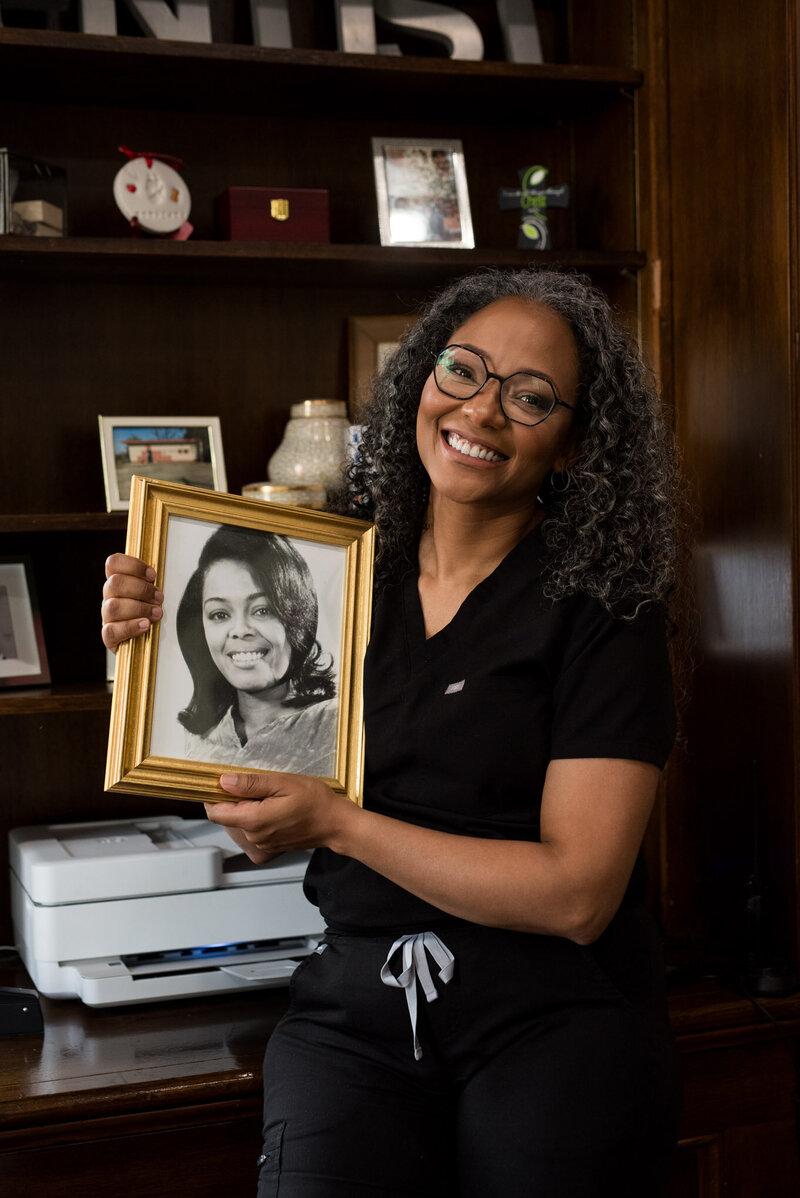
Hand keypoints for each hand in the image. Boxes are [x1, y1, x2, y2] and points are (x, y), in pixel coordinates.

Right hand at [102, 553, 163, 650]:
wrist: (143, 644)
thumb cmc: (150, 613)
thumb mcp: (152, 594)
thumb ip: (151, 583)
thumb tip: (157, 576)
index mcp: (118, 582)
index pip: (113, 563)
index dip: (133, 565)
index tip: (153, 575)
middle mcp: (109, 597)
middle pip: (114, 583)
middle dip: (141, 589)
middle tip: (159, 598)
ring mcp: (107, 617)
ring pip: (113, 606)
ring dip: (139, 608)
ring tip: (157, 613)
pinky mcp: (109, 636)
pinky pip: (112, 630)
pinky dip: (131, 626)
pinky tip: (145, 625)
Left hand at [203, 771, 356, 863]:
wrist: (335, 824)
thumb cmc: (315, 801)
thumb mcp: (283, 783)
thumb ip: (251, 783)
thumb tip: (224, 782)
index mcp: (254, 820)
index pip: (215, 812)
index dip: (214, 796)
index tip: (223, 783)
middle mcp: (254, 837)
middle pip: (226, 818)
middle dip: (233, 801)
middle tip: (256, 788)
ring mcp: (261, 845)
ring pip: (238, 825)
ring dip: (244, 811)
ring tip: (267, 799)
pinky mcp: (268, 849)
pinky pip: (250, 834)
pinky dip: (254, 822)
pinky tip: (271, 812)